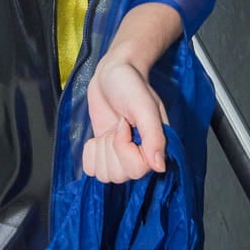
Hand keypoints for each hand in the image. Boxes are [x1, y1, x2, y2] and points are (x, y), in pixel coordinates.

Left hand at [82, 55, 167, 183]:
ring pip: (104, 176)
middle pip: (119, 176)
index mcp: (155, 147)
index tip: (123, 124)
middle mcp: (140, 156)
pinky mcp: (103, 152)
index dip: (124, 148)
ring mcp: (120, 156)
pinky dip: (90, 153)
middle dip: (110, 148)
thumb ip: (154, 136)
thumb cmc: (131, 85)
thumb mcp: (144, 106)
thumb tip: (159, 167)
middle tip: (117, 125)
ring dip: (100, 150)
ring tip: (109, 130)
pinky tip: (98, 137)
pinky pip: (91, 170)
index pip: (138, 170)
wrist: (112, 74)